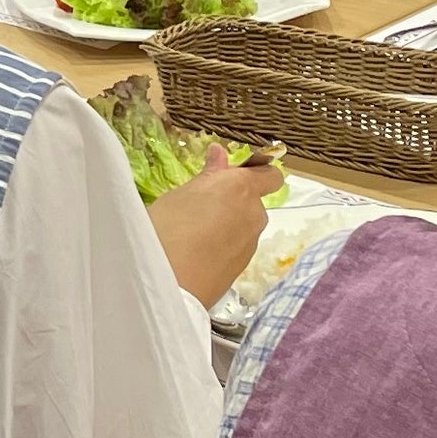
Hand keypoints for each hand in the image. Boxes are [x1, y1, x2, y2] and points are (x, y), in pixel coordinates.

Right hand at [147, 145, 281, 304]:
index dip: (255, 174)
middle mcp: (254, 214)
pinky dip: (221, 248)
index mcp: (241, 188)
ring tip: (192, 234)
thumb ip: (208, 175)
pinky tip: (195, 254)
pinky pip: (235, 249)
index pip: (269, 175)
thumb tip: (220, 154)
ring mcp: (250, 244)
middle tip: (198, 207)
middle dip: (232, 203)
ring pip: (243, 227)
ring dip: (226, 226)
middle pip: (252, 203)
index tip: (232, 176)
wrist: (168, 283)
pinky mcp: (241, 269)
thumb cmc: (166, 228)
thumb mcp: (181, 193)